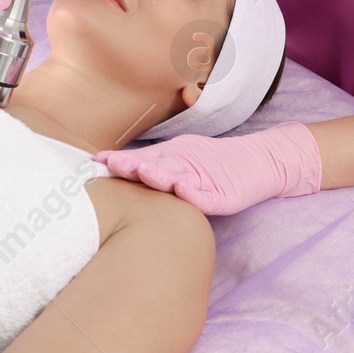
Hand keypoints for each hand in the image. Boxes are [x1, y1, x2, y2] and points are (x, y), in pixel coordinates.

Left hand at [94, 123, 323, 214]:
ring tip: (142, 172)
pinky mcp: (223, 195)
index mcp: (174, 156)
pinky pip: (206, 197)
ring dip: (160, 175)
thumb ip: (149, 160)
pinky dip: (194, 194)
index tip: (94, 162)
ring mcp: (206, 179)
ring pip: (180, 177)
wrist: (259, 163)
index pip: (143, 158)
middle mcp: (187, 164)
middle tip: (111, 165)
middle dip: (133, 165)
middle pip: (158, 164)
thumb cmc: (214, 162)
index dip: (120, 160)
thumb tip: (110, 161)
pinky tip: (182, 191)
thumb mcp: (180, 156)